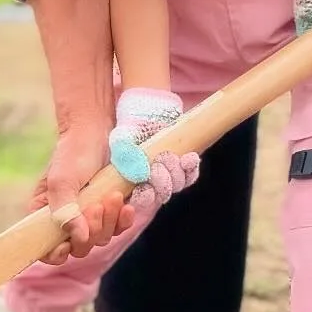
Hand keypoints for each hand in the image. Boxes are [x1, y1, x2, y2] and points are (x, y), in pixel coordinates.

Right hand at [30, 119, 134, 265]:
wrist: (97, 132)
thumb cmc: (73, 154)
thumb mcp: (62, 181)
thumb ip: (65, 211)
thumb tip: (79, 238)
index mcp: (46, 214)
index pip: (46, 248)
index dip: (55, 254)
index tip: (65, 245)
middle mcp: (67, 220)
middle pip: (79, 247)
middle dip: (91, 230)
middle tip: (96, 205)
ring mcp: (89, 217)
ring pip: (100, 238)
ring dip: (109, 221)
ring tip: (112, 196)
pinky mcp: (110, 210)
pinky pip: (118, 228)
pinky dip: (123, 220)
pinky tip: (127, 206)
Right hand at [108, 88, 201, 213]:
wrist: (145, 111)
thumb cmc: (128, 130)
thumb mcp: (120, 141)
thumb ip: (123, 155)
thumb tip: (135, 170)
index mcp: (132, 185)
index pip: (141, 200)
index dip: (145, 198)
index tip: (146, 189)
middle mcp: (151, 184)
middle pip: (162, 194)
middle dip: (162, 182)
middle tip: (157, 164)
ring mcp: (167, 175)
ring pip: (177, 185)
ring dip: (175, 172)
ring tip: (167, 155)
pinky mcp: (181, 166)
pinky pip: (190, 175)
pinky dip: (191, 168)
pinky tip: (189, 158)